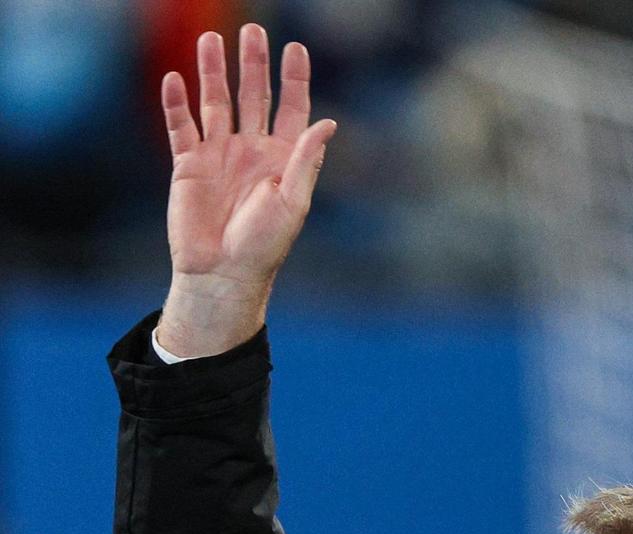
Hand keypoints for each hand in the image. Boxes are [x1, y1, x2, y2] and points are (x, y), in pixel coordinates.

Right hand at [157, 24, 336, 357]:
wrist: (223, 274)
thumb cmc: (263, 246)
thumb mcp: (292, 202)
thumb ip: (306, 160)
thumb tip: (328, 123)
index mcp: (282, 160)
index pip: (290, 109)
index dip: (294, 79)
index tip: (296, 49)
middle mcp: (251, 151)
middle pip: (252, 96)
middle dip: (253, 64)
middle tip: (254, 30)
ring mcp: (219, 155)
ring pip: (215, 102)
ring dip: (213, 71)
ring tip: (210, 39)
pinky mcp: (189, 165)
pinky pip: (181, 126)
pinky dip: (176, 103)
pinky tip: (174, 78)